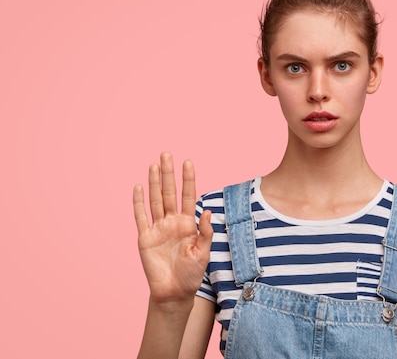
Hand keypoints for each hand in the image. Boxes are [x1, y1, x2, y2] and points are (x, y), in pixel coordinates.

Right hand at [133, 152, 212, 304]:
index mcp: (188, 224)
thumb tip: (207, 211)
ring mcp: (158, 228)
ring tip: (154, 165)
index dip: (188, 179)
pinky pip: (141, 217)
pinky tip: (139, 187)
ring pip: (155, 200)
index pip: (188, 196)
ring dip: (154, 183)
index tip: (188, 162)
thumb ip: (205, 232)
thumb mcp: (203, 253)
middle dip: (168, 174)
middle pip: (169, 193)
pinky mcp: (145, 237)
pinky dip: (139, 202)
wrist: (174, 292)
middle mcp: (172, 222)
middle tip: (166, 154)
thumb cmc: (192, 274)